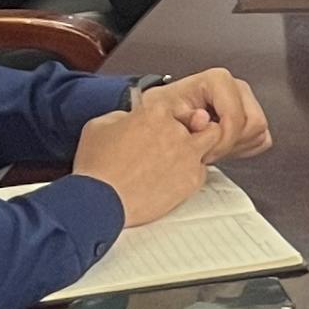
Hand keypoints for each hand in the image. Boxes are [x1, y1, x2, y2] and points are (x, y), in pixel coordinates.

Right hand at [72, 105, 208, 229]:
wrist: (100, 202)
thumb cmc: (97, 166)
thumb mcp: (99, 126)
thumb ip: (123, 116)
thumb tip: (131, 119)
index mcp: (155, 113)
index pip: (178, 106)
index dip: (173, 117)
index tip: (166, 126)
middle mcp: (176, 131)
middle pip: (201, 121)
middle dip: (193, 128)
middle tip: (178, 141)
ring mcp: (188, 155)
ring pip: (211, 143)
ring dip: (199, 147)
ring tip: (180, 159)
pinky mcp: (192, 180)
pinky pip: (202, 171)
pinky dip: (192, 173)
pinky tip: (173, 179)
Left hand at [132, 67, 272, 165]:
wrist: (167, 112)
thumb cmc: (166, 108)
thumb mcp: (163, 111)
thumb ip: (184, 116)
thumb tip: (202, 119)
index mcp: (218, 80)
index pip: (236, 117)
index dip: (223, 140)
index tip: (205, 152)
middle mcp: (236, 87)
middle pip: (254, 124)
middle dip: (231, 144)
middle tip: (207, 152)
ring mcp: (247, 102)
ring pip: (259, 133)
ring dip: (236, 147)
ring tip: (212, 148)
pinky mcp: (252, 117)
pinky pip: (261, 139)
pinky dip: (243, 148)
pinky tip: (222, 147)